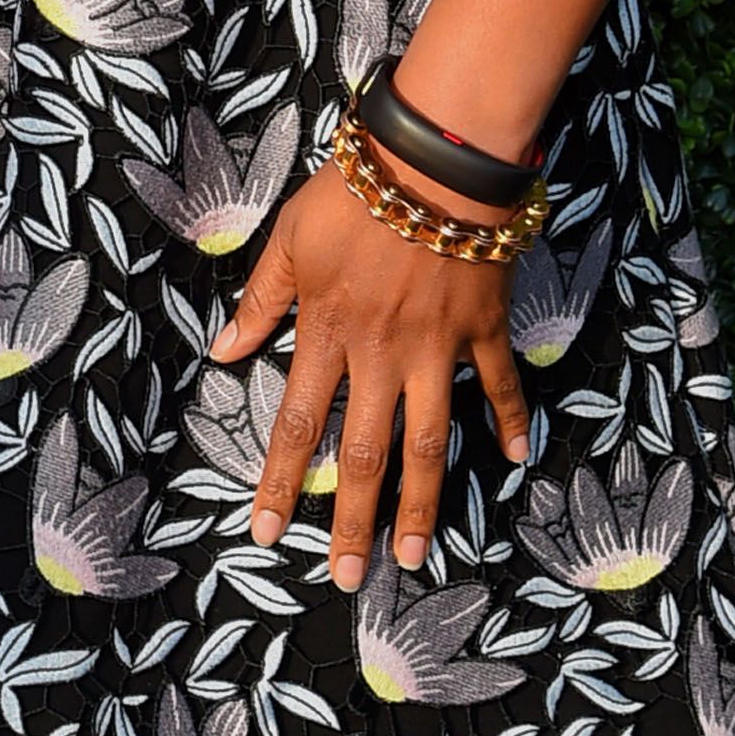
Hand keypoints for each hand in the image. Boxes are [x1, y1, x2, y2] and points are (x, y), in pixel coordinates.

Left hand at [207, 150, 531, 589]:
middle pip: (363, 452)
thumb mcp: (290, 238)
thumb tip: (223, 352)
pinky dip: (509, 422)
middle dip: (350, 519)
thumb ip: (260, 299)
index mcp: (327, 331)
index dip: (276, 479)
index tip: (261, 532)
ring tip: (416, 557)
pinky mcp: (483, 329)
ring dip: (423, 504)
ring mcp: (437, 348)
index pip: (297, 421)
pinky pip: (500, 386)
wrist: (433, 159)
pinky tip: (511, 460)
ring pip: (428, 441)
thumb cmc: (353, 190)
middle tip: (345, 576)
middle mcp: (380, 354)